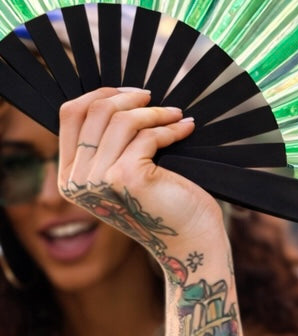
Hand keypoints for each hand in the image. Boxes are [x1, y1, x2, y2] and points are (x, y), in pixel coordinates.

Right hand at [57, 88, 222, 279]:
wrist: (190, 241)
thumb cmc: (164, 205)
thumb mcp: (123, 174)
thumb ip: (108, 146)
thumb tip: (116, 97)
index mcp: (69, 178)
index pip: (70, 115)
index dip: (100, 95)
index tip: (131, 95)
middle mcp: (77, 181)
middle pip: (94, 112)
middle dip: (128, 98)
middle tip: (155, 99)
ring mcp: (99, 179)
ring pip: (122, 121)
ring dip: (154, 112)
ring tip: (176, 115)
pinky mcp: (126, 177)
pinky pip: (147, 136)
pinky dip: (170, 129)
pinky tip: (186, 129)